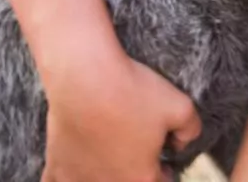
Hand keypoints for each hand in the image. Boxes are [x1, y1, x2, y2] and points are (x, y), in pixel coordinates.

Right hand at [40, 57, 200, 181]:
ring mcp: (78, 177)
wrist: (86, 77)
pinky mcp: (56, 163)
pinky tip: (73, 172)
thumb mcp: (182, 107)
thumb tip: (182, 142)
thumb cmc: (133, 92)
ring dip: (105, 176)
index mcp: (141, 178)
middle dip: (137, 174)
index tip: (166, 164)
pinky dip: (66, 179)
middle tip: (141, 159)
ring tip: (112, 163)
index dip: (166, 173)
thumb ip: (190, 130)